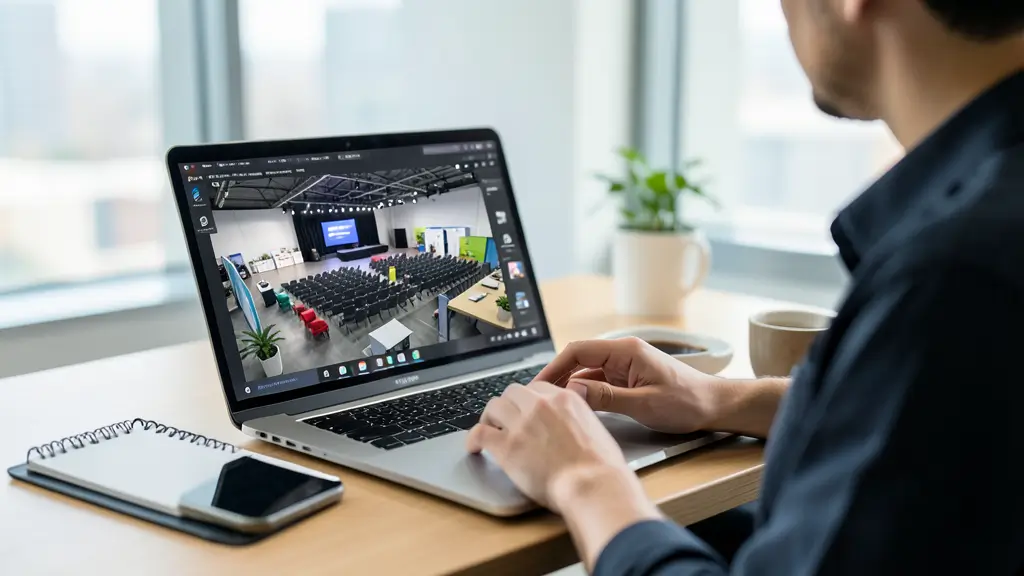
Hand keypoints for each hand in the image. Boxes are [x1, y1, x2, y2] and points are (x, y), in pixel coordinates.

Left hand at [465, 381, 636, 511]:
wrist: (593, 485)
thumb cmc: (601, 467)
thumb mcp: (597, 428)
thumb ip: (580, 418)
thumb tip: (573, 422)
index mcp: (565, 399)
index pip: (537, 387)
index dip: (528, 400)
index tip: (524, 410)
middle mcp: (541, 405)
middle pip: (512, 392)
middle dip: (508, 405)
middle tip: (505, 419)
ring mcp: (522, 424)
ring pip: (493, 407)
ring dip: (490, 418)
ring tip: (488, 429)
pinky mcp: (507, 446)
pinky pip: (480, 433)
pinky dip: (473, 439)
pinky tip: (474, 448)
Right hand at [534, 337, 719, 433]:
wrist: (714, 406)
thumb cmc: (686, 402)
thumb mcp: (644, 403)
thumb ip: (606, 397)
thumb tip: (572, 391)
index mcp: (626, 351)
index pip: (579, 351)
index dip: (555, 367)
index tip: (538, 386)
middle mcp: (623, 354)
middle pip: (579, 360)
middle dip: (557, 377)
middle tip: (538, 398)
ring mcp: (625, 366)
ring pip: (587, 373)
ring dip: (570, 387)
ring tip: (551, 405)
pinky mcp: (628, 379)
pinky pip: (599, 382)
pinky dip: (585, 394)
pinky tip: (575, 408)